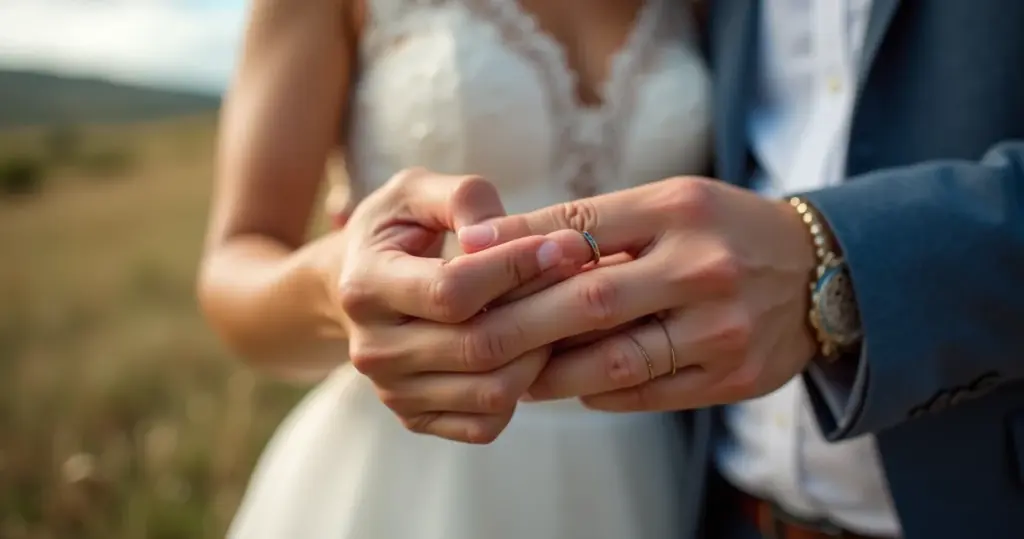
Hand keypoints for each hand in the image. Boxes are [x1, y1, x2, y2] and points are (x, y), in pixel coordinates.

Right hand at [334, 168, 592, 441]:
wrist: (356, 285)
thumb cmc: (399, 229)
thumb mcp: (415, 191)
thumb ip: (461, 198)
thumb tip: (502, 232)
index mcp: (364, 286)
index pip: (453, 289)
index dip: (516, 268)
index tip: (566, 244)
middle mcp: (372, 349)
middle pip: (479, 346)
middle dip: (550, 312)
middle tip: (595, 282)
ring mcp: (393, 391)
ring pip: (492, 390)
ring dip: (545, 352)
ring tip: (569, 314)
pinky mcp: (416, 418)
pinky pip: (487, 423)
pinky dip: (526, 391)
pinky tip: (540, 349)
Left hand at [457, 177, 818, 411]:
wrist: (821, 273)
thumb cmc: (721, 231)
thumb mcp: (669, 204)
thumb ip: (591, 224)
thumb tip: (489, 241)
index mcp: (681, 209)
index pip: (581, 226)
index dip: (517, 246)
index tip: (466, 261)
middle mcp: (705, 266)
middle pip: (590, 300)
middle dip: (522, 322)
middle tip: (477, 337)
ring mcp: (724, 327)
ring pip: (617, 360)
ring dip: (555, 373)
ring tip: (518, 373)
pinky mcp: (735, 376)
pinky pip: (650, 394)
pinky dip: (602, 393)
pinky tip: (576, 387)